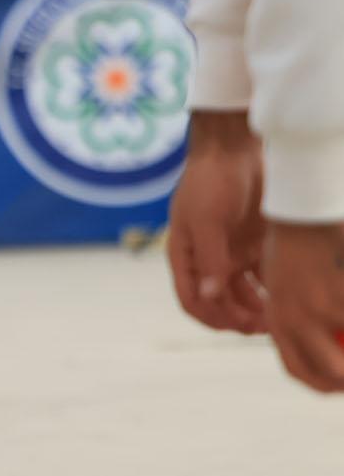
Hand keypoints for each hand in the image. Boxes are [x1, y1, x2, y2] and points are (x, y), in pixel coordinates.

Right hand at [166, 111, 266, 334]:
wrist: (236, 147)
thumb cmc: (211, 180)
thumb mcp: (206, 220)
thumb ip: (209, 259)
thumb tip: (208, 296)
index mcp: (185, 256)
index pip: (191, 300)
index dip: (209, 317)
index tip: (234, 327)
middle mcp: (208, 259)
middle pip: (220, 302)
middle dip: (239, 318)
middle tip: (264, 327)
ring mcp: (233, 252)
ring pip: (244, 293)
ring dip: (257, 308)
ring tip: (279, 315)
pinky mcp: (256, 243)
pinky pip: (265, 274)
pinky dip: (274, 288)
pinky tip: (290, 294)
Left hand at [263, 219, 343, 392]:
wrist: (299, 214)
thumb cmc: (292, 246)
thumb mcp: (284, 287)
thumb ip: (297, 316)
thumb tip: (326, 344)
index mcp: (278, 322)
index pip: (298, 369)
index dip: (321, 384)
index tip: (338, 387)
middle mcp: (296, 321)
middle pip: (331, 371)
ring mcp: (322, 308)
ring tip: (336, 303)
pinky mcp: (339, 293)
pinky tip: (342, 285)